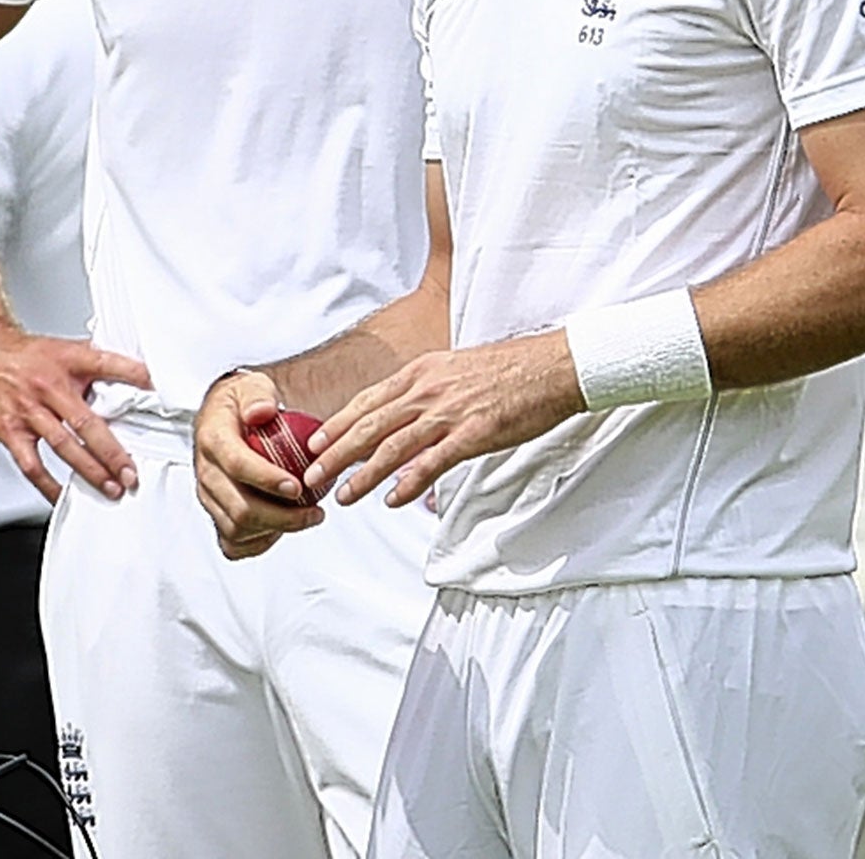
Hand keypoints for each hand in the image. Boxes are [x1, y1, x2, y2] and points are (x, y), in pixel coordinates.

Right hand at [0, 327, 150, 502]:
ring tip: (111, 488)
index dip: (132, 372)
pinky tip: (62, 496)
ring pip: (64, 446)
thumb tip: (131, 372)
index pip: (105, 362)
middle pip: (87, 422)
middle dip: (113, 452)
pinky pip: (31, 464)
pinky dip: (48, 484)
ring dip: (91, 471)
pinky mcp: (10, 430)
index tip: (156, 387)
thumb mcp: (62, 349)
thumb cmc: (21, 354)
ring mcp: (28, 410)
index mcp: (67, 361)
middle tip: (132, 473)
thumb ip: (93, 364)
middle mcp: (49, 387)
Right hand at [192, 371, 325, 559]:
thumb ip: (258, 395)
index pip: (236, 465)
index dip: (267, 480)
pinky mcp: (215, 512)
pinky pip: (231, 542)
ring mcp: (209, 495)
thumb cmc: (241, 403)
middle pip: (239, 508)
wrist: (222, 416)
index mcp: (213, 438)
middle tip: (315, 511)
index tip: (297, 487)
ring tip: (307, 517)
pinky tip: (283, 529)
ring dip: (276, 529)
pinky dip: (259, 543)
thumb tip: (262, 411)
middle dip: (282, 516)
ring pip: (236, 528)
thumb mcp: (251, 386)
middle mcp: (206, 470)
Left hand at [304, 331, 584, 508]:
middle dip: (335, 453)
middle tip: (311, 476)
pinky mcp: (474, 432)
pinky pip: (433, 461)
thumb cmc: (509, 370)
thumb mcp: (455, 369)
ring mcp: (449, 410)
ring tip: (343, 496)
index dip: (338, 423)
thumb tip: (408, 419)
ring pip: (393, 446)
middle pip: (370, 425)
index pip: (368, 400)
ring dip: (363, 474)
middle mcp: (427, 389)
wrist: (553, 365)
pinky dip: (409, 482)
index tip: (314, 443)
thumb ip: (428, 392)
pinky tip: (392, 500)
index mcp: (421, 372)